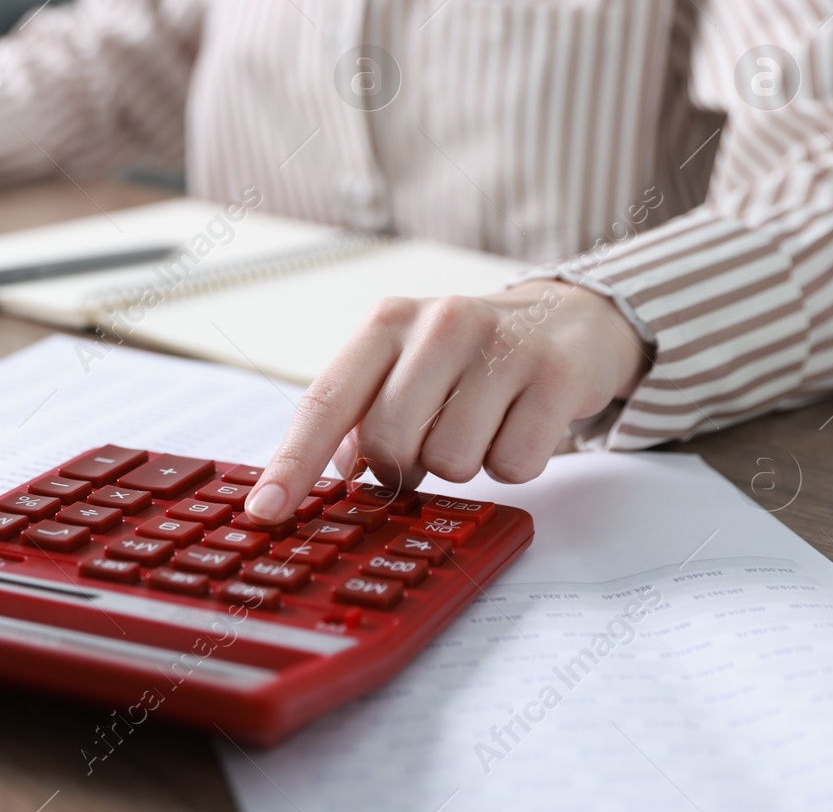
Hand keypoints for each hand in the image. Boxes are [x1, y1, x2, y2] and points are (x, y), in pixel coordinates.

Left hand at [244, 280, 651, 522]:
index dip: (292, 464)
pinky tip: (519, 425)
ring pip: (452, 462)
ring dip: (463, 464)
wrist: (568, 320)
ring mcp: (501, 346)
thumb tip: (337, 474)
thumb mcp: (404, 367)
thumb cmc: (467, 358)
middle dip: (403, 467)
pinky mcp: (555, 376)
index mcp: (387, 323)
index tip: (264, 513)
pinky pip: (512, 466)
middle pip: (388, 444)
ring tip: (481, 424)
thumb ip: (359, 415)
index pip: (325, 402)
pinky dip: (513, 463)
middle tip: (428, 446)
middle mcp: (440, 323)